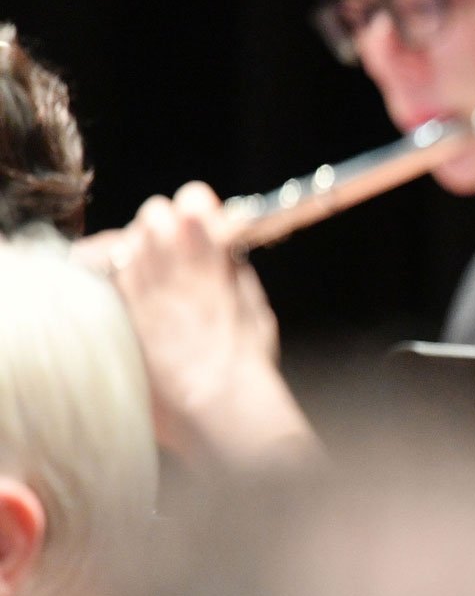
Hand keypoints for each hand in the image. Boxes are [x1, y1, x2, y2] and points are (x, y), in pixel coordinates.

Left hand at [75, 182, 318, 472]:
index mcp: (207, 243)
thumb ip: (230, 266)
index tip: (205, 229)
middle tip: (178, 260)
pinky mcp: (113, 306)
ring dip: (139, 256)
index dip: (200, 211)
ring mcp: (133, 279)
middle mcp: (163, 251)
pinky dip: (114, 282)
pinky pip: (99, 275)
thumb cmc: (245, 357)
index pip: (193, 197)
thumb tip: (222, 252)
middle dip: (164, 232)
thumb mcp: (252, 301)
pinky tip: (130, 302)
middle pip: (152, 214)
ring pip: (124, 242)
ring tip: (155, 285)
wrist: (215, 398)